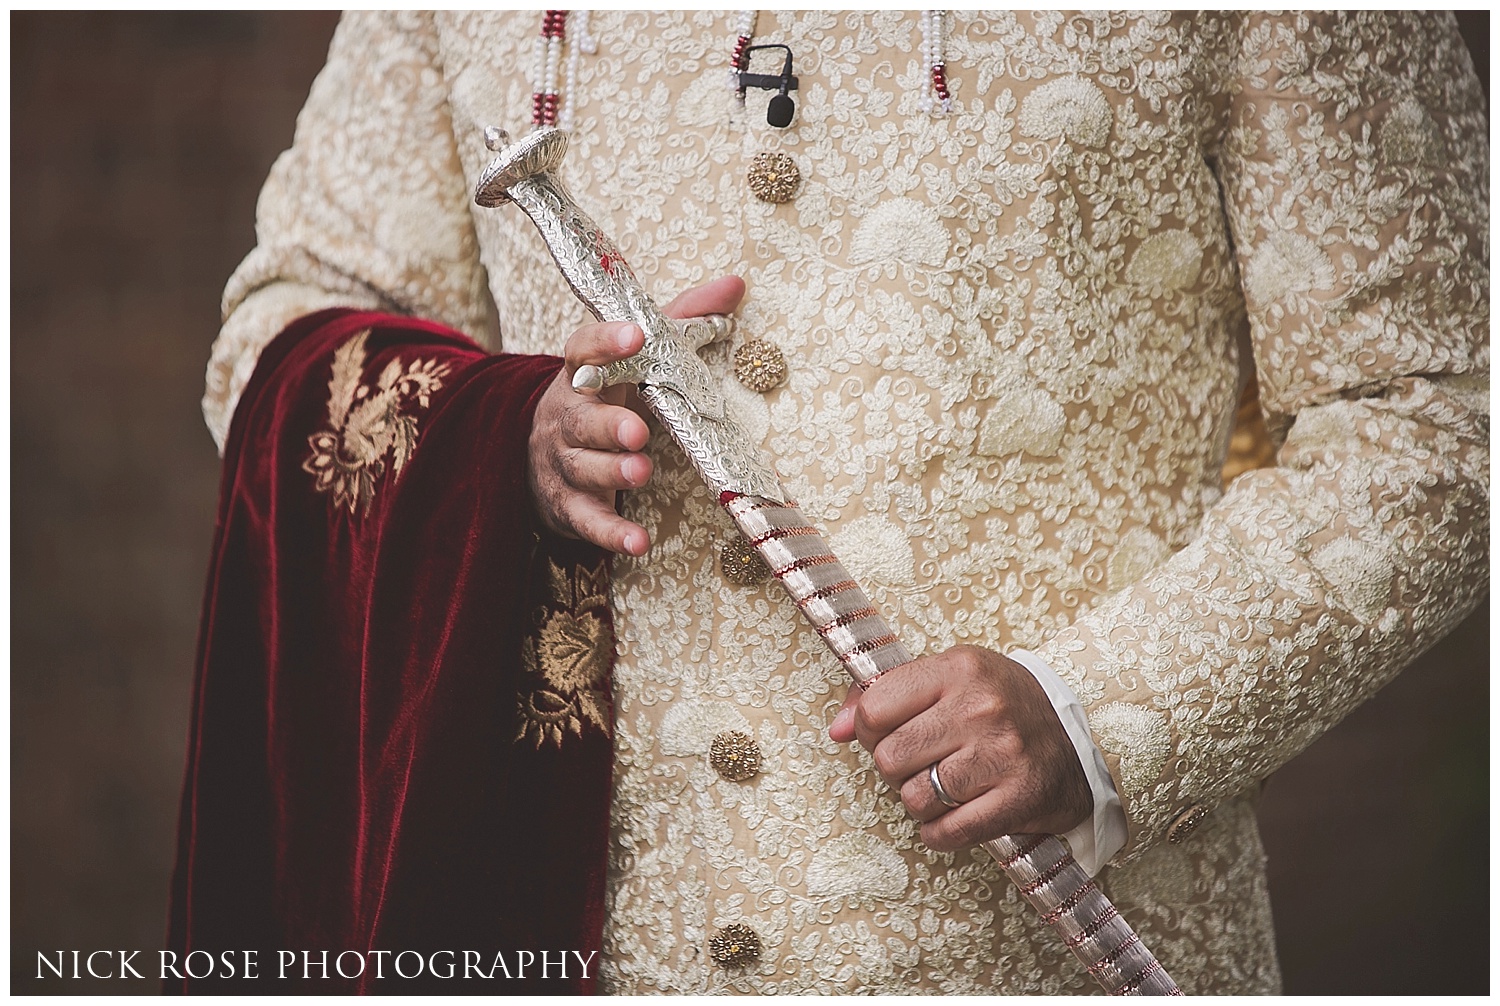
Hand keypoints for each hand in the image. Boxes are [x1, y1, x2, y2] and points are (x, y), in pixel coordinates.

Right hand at [527, 275, 746, 555]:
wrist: (543, 456)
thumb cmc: (606, 398)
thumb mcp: (637, 360)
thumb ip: (681, 322)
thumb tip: (735, 284)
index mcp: (583, 375)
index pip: (582, 349)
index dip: (606, 341)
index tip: (634, 334)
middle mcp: (565, 417)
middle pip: (579, 419)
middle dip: (608, 424)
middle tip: (638, 430)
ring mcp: (562, 463)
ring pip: (580, 467)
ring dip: (611, 471)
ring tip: (642, 472)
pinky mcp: (567, 505)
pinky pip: (586, 520)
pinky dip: (611, 532)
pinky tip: (638, 541)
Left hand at [829, 644, 1091, 850]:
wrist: (1082, 740)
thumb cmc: (1001, 706)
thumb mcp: (948, 679)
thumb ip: (884, 694)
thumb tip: (835, 730)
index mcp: (958, 669)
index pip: (874, 708)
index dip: (869, 731)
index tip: (888, 734)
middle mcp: (981, 707)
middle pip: (889, 758)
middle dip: (895, 769)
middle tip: (921, 764)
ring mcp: (1001, 754)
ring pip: (915, 798)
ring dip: (920, 802)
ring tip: (942, 787)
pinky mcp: (1019, 798)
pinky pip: (948, 833)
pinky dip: (939, 834)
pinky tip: (952, 816)